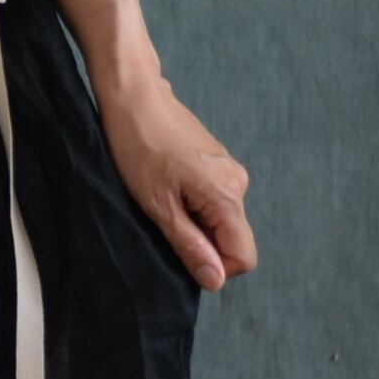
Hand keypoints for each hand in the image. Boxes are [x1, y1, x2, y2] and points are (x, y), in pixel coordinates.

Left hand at [95, 62, 257, 291]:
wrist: (134, 97)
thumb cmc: (139, 148)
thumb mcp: (158, 206)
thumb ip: (190, 245)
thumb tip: (215, 281)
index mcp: (228, 195)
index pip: (244, 256)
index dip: (215, 266)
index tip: (181, 249)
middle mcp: (238, 183)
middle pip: (232, 239)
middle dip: (201, 243)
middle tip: (164, 220)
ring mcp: (230, 171)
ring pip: (221, 221)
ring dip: (193, 223)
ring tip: (161, 199)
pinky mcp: (217, 164)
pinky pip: (214, 202)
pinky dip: (192, 205)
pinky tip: (165, 186)